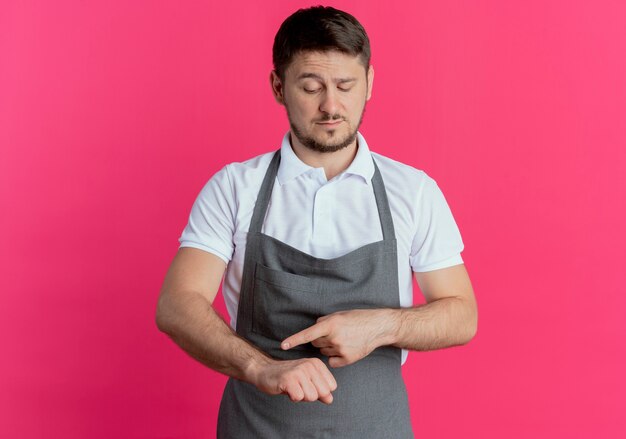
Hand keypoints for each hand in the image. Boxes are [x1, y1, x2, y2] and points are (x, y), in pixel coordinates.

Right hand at [249, 357, 337, 403]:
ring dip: (301, 396)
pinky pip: (298, 397)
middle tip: (298, 387)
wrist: (263, 371)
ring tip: (292, 387)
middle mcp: (309, 365)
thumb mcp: (307, 381)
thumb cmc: (287, 377)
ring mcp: (299, 371)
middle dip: (311, 395)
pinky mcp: (288, 379)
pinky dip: (292, 397)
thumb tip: (330, 399)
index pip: (331, 387)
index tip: (307, 385)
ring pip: (311, 396)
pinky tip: (286, 389)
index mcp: (316, 364)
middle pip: (323, 392)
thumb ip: (320, 390)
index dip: (319, 391)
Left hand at [281, 309, 398, 367]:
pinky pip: (332, 361)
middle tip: (335, 334)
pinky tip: (346, 349)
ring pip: (324, 352)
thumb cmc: (358, 319)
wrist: (378, 327)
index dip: (294, 340)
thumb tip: (313, 332)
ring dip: (329, 347)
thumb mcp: (339, 315)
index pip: (308, 334)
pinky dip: (336, 357)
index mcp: (331, 324)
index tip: (283, 345)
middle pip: (316, 343)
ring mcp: (341, 349)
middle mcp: (334, 337)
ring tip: (344, 339)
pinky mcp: (347, 359)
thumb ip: (324, 322)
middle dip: (321, 340)